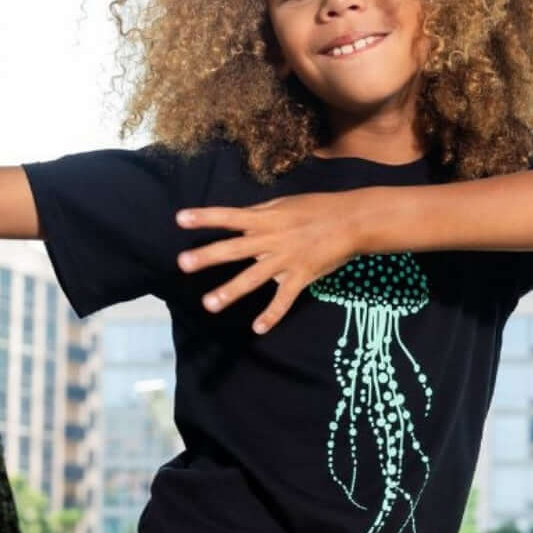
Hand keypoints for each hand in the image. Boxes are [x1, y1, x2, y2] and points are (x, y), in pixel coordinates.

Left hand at [176, 190, 369, 333]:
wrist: (352, 221)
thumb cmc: (318, 209)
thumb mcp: (286, 204)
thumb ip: (261, 214)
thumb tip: (239, 221)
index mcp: (266, 218)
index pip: (229, 216)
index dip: (205, 217)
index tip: (180, 219)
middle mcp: (272, 239)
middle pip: (234, 249)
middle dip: (208, 256)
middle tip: (183, 264)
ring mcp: (286, 259)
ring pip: (253, 278)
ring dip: (230, 291)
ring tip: (209, 304)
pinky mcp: (302, 276)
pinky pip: (283, 299)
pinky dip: (271, 315)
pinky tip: (257, 329)